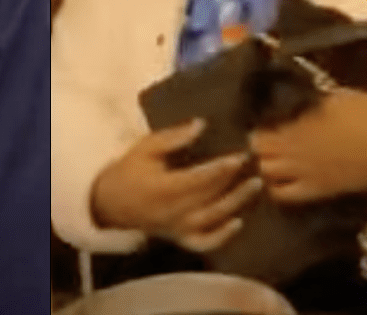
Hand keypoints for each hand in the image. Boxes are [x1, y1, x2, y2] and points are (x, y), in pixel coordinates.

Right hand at [90, 121, 263, 252]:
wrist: (110, 203)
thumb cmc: (129, 170)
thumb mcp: (146, 148)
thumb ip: (173, 137)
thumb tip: (201, 124)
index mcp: (163, 188)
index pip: (200, 178)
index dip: (222, 167)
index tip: (242, 155)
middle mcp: (172, 211)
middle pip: (210, 197)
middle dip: (234, 180)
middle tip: (256, 164)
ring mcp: (177, 228)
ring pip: (212, 219)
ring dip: (236, 203)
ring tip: (255, 185)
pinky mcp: (179, 238)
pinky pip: (204, 242)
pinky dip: (222, 236)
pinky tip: (238, 222)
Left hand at [250, 90, 366, 202]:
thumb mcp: (334, 100)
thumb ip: (307, 109)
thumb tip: (290, 111)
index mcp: (301, 129)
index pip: (261, 138)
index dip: (255, 134)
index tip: (257, 128)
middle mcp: (298, 155)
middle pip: (261, 160)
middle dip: (256, 153)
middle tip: (260, 146)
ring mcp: (308, 176)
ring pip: (270, 179)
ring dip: (265, 171)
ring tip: (268, 163)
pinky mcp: (322, 191)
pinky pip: (289, 196)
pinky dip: (279, 189)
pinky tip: (281, 181)